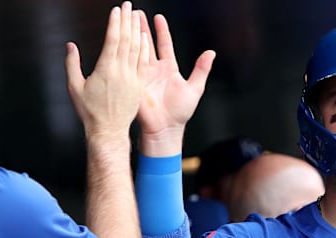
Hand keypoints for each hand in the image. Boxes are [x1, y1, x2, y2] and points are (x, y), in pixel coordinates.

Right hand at [65, 1, 148, 143]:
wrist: (108, 131)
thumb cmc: (89, 111)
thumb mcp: (74, 87)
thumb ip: (72, 64)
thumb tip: (70, 45)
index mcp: (105, 69)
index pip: (113, 39)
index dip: (115, 23)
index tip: (117, 10)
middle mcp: (121, 71)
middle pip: (127, 40)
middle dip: (127, 21)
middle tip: (129, 5)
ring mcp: (132, 78)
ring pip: (137, 49)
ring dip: (137, 30)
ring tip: (137, 15)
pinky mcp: (139, 86)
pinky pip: (143, 63)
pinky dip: (144, 49)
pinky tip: (144, 38)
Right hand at [136, 12, 215, 155]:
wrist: (166, 128)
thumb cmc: (180, 112)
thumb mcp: (195, 88)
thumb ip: (202, 69)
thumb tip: (211, 53)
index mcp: (169, 69)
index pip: (164, 45)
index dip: (161, 31)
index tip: (158, 17)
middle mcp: (155, 69)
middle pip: (147, 43)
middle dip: (141, 27)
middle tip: (136, 12)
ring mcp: (143, 74)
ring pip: (136, 49)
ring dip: (132, 34)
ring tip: (128, 19)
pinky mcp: (134, 82)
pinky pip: (130, 63)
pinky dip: (127, 50)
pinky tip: (123, 38)